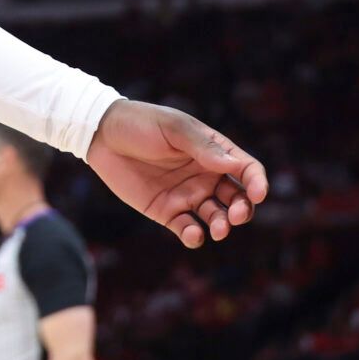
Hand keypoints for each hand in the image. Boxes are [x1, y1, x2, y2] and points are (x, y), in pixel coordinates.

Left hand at [85, 99, 268, 248]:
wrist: (101, 135)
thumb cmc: (140, 123)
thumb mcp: (172, 128)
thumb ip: (202, 146)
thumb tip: (234, 166)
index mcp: (213, 152)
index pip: (246, 170)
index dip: (257, 183)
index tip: (258, 194)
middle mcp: (206, 176)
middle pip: (238, 199)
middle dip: (244, 210)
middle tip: (236, 215)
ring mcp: (188, 195)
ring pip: (217, 218)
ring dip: (223, 226)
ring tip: (218, 229)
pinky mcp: (167, 211)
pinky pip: (188, 229)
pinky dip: (195, 236)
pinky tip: (192, 232)